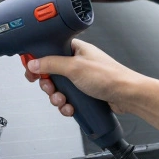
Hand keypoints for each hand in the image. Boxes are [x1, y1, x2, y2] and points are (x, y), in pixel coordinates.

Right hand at [24, 39, 141, 115]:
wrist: (128, 96)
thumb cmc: (110, 76)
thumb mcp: (74, 67)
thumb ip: (51, 64)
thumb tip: (33, 63)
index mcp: (75, 50)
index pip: (49, 51)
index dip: (38, 60)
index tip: (31, 70)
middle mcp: (77, 63)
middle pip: (51, 72)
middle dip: (48, 84)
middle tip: (50, 88)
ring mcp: (81, 79)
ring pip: (58, 88)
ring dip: (57, 97)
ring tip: (63, 100)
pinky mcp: (84, 92)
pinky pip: (68, 99)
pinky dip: (66, 105)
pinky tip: (71, 107)